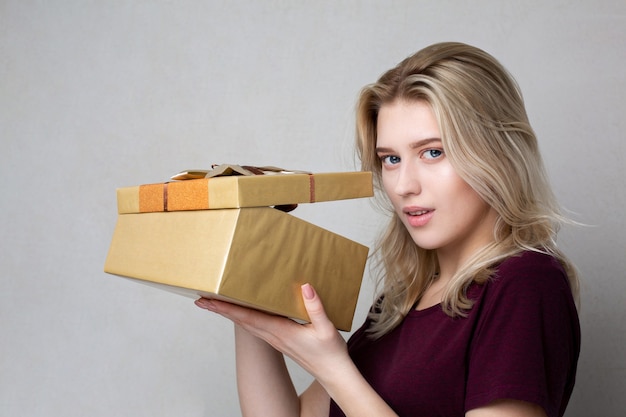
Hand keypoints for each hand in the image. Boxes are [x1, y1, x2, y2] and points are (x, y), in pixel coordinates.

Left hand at [195, 284, 349, 382]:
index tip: (208, 301)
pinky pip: (256, 327)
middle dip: (220, 310)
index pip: (246, 317)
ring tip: (216, 304)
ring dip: (230, 314)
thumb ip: (315, 307)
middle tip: (202, 299)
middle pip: (240, 321)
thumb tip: (305, 287)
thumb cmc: (330, 354)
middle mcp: (273, 336)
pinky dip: (244, 318)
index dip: (226, 308)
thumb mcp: (326, 328)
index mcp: (280, 331)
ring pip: (246, 325)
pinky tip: (244, 313)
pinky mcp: (280, 341)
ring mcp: (275, 340)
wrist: (333, 375)